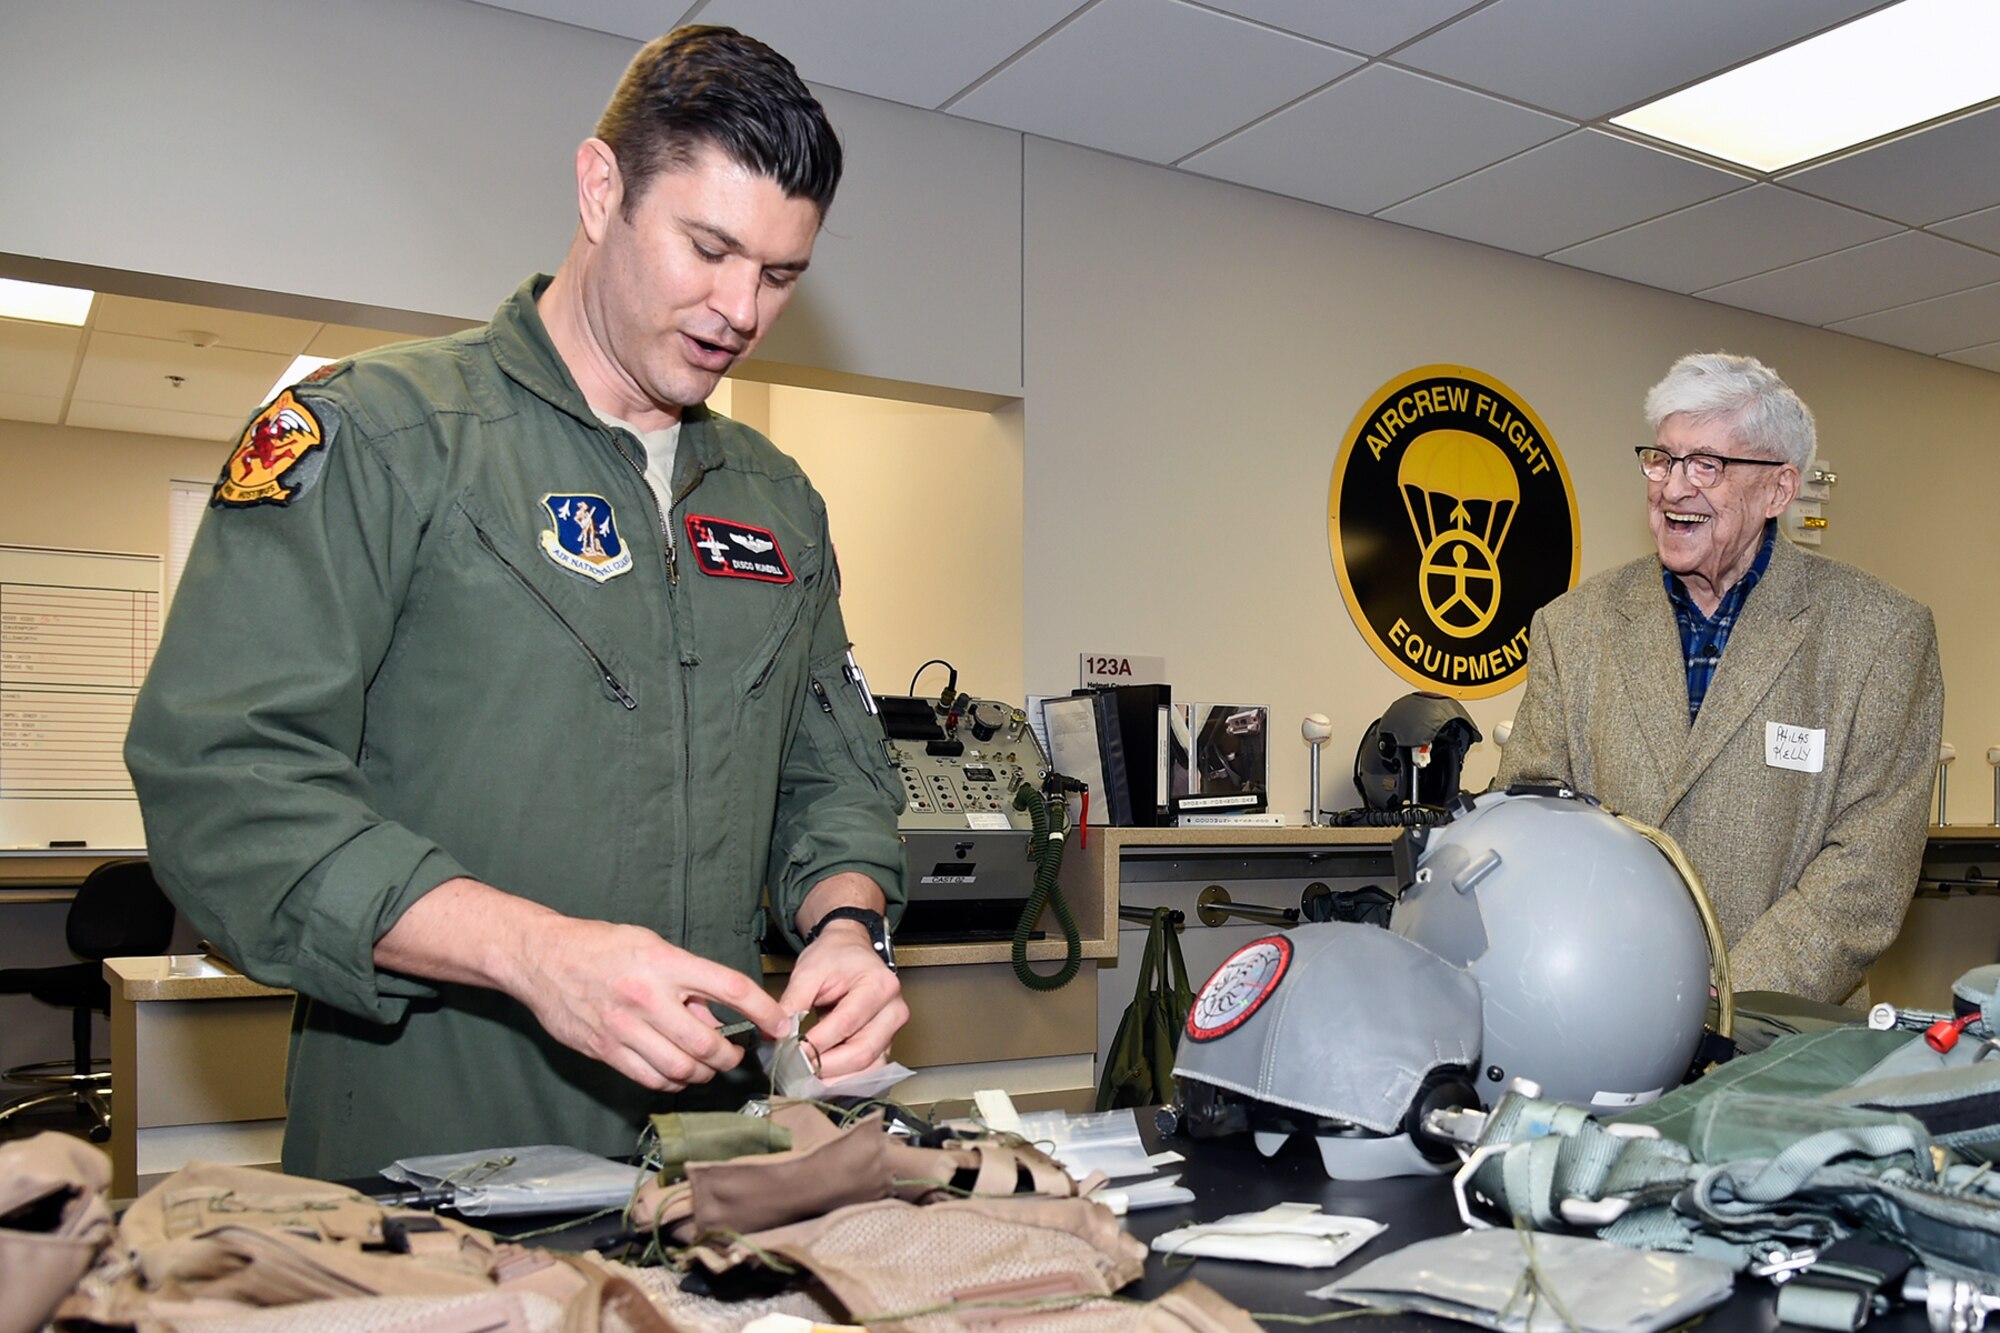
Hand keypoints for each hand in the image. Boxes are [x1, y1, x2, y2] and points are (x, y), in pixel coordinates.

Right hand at [373, 879, 790, 1092]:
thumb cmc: (602, 946)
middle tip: (735, 1055)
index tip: (780, 1025)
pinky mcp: (605, 1050)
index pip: (730, 987)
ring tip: (706, 1065)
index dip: (764, 1010)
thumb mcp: (652, 946)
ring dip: (703, 1074)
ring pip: (681, 1070)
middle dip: (730, 1057)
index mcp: (665, 963)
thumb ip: (687, 981)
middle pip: (707, 1044)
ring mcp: (624, 1028)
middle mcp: (647, 997)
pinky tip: (675, 1072)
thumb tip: (717, 1019)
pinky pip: (650, 1079)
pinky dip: (672, 1082)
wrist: (542, 958)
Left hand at [778, 921, 906, 1079]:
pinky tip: (824, 1081)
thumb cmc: (834, 957)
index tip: (791, 1053)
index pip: (846, 1023)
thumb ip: (792, 1004)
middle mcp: (894, 1010)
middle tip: (796, 1072)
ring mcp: (893, 1030)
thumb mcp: (808, 972)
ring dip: (837, 1080)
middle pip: (862, 1051)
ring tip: (807, 1081)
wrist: (849, 950)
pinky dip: (846, 1080)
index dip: (817, 1043)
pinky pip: (870, 1071)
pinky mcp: (887, 1044)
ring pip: (869, 1068)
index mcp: (879, 985)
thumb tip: (775, 1036)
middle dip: (826, 1067)